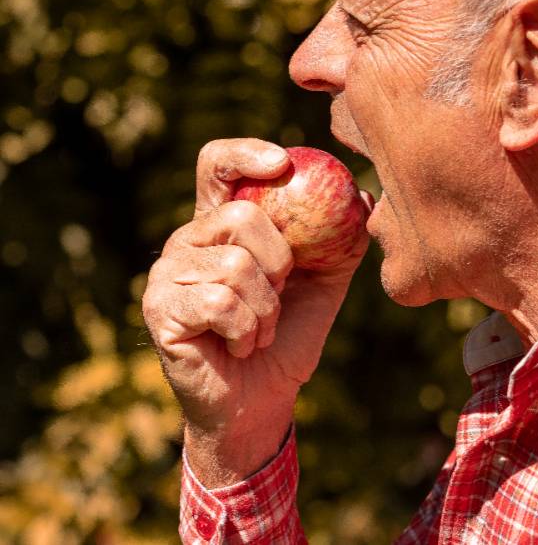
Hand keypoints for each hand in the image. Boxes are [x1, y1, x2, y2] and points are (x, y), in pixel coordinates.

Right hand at [142, 138, 368, 485]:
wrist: (264, 399)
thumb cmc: (290, 334)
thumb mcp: (325, 282)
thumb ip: (340, 239)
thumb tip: (362, 194)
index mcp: (222, 223)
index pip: (217, 164)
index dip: (245, 154)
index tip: (283, 164)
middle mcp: (187, 240)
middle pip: (238, 215)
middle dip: (279, 260)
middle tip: (280, 292)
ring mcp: (166, 274)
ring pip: (234, 265)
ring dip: (266, 307)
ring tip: (261, 329)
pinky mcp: (159, 309)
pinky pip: (219, 302)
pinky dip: (248, 329)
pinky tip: (243, 345)